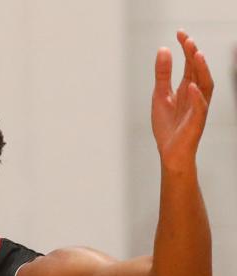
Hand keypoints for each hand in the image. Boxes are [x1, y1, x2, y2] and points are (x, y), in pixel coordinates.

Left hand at [151, 30, 213, 169]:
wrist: (170, 153)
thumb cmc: (167, 125)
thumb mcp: (160, 96)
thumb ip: (162, 75)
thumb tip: (163, 49)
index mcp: (187, 87)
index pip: (190, 63)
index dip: (186, 48)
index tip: (180, 33)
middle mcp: (196, 95)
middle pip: (198, 71)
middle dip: (194, 55)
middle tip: (188, 39)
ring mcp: (198, 108)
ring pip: (205, 85)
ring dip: (201, 70)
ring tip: (196, 55)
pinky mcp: (196, 122)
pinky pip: (200, 108)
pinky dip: (196, 97)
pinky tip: (191, 86)